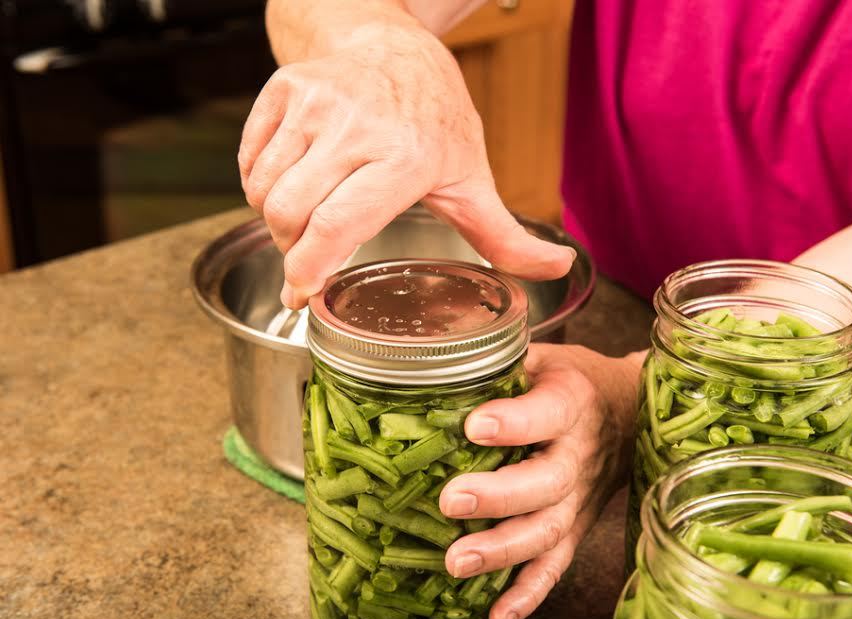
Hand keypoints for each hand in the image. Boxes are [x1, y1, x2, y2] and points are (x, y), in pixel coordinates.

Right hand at [239, 21, 574, 308]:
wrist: (396, 45)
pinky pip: (248, 162)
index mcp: (405, 157)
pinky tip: (290, 185)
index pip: (338, 226)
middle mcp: (355, 127)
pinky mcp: (283, 90)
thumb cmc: (436, 118)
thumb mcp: (473, 177)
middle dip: (291, 251)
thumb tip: (559, 269)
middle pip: (289, 215)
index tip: (302, 296)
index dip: (310, 270)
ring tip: (305, 220)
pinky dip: (258, 187)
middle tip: (309, 259)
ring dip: (275, 221)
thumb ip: (507, 236)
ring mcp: (314, 104)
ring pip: (262, 191)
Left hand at [438, 344, 642, 618]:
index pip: (547, 413)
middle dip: (499, 496)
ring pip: (547, 530)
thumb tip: (437, 351)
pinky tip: (497, 617)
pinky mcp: (574, 529)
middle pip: (546, 482)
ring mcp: (579, 499)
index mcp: (572, 402)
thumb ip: (500, 358)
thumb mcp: (545, 357)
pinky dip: (528, 594)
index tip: (473, 426)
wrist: (629, 415)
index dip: (514, 422)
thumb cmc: (572, 381)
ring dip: (503, 550)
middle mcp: (579, 455)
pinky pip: (555, 566)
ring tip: (457, 562)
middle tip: (450, 500)